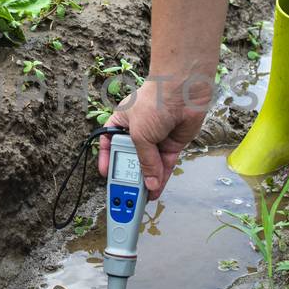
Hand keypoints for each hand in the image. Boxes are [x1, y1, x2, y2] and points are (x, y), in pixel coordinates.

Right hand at [97, 76, 209, 199]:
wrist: (183, 91)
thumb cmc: (154, 102)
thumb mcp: (139, 135)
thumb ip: (144, 160)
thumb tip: (148, 182)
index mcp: (121, 123)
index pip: (109, 144)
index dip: (107, 159)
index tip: (106, 174)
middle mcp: (137, 131)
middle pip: (131, 158)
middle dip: (129, 174)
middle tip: (126, 192)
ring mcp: (155, 138)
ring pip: (149, 164)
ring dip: (146, 180)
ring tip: (141, 197)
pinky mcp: (172, 144)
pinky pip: (165, 164)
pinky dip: (161, 176)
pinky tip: (155, 188)